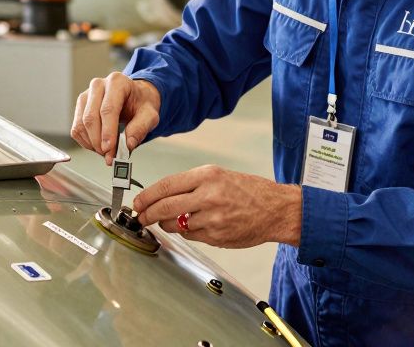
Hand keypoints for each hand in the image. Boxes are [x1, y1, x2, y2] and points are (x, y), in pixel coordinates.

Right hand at [70, 72, 160, 163]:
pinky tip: (99, 145)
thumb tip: (127, 145)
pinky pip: (76, 129)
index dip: (107, 131)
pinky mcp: (80, 107)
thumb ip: (141, 129)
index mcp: (117, 82)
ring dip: (92, 144)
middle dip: (99, 141)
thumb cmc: (141, 104)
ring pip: (81, 124)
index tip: (109, 149)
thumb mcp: (150, 115)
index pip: (108, 109)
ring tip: (107, 151)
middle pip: (91, 117)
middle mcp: (98, 85)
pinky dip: (86, 142)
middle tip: (109, 156)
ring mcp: (86, 95)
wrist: (135, 97)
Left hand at [132, 165, 301, 248]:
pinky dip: (186, 231)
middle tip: (141, 216)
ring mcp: (212, 218)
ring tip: (169, 220)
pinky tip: (194, 225)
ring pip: (175, 224)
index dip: (147, 196)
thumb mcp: (219, 176)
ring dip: (167, 224)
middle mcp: (208, 196)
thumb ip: (191, 184)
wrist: (276, 209)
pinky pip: (190, 235)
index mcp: (207, 176)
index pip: (166, 186)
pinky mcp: (216, 236)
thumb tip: (162, 196)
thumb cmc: (249, 190)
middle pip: (165, 207)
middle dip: (148, 214)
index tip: (138, 201)